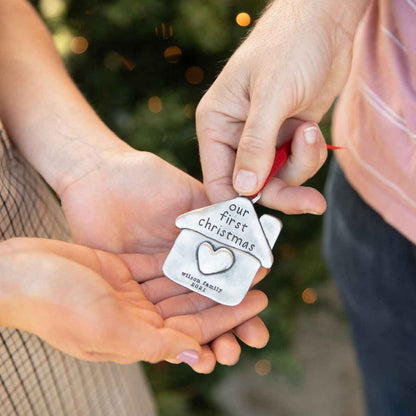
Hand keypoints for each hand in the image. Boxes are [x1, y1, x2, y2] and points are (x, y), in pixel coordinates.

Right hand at [0, 238, 266, 368]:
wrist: (16, 272)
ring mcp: (132, 292)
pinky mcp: (124, 268)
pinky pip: (162, 262)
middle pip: (193, 305)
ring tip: (240, 257)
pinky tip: (206, 244)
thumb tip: (195, 354)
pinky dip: (184, 255)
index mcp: (137, 338)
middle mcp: (139, 317)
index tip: (259, 301)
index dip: (229, 317)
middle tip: (260, 275)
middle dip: (226, 292)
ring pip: (181, 282)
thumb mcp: (106, 327)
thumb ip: (152, 342)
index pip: (195, 330)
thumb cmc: (53, 303)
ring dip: (209, 271)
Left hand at [59, 150, 269, 371]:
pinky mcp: (127, 290)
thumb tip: (253, 231)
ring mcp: (154, 282)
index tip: (261, 304)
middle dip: (233, 324)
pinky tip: (185, 353)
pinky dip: (168, 337)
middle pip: (208, 302)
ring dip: (206, 338)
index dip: (243, 291)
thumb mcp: (188, 193)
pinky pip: (149, 318)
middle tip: (255, 340)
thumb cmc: (143, 177)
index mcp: (197, 247)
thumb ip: (216, 215)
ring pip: (182, 316)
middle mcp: (179, 268)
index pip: (225, 275)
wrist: (96, 177)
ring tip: (226, 357)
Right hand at [196, 0, 368, 209]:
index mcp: (217, 125)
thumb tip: (244, 190)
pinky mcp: (287, 138)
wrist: (323, 26)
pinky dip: (309, 154)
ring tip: (309, 131)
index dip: (235, 204)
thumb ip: (256, 145)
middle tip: (310, 203)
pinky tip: (312, 128)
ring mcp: (263, 139)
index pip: (217, 179)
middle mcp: (236, 137)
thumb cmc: (288, 48)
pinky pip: (297, 165)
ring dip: (300, 165)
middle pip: (252, 186)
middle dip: (283, 193)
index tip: (256, 224)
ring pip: (279, 179)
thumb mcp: (271, 96)